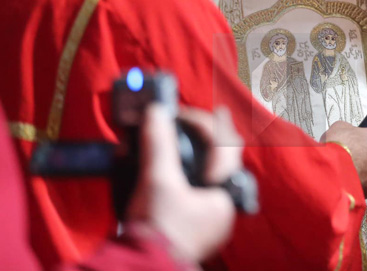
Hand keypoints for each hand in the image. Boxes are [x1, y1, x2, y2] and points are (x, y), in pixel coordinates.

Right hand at [127, 104, 241, 262]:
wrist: (140, 269)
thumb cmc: (157, 229)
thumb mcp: (157, 181)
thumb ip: (158, 143)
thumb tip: (156, 112)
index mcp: (225, 195)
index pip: (226, 146)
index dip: (206, 123)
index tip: (184, 112)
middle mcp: (222, 207)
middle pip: (220, 159)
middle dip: (204, 137)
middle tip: (188, 119)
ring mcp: (208, 219)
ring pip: (207, 175)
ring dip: (194, 154)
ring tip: (179, 136)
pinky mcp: (191, 226)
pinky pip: (194, 191)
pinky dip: (184, 174)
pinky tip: (169, 166)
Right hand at [322, 121, 366, 195]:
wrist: (331, 170)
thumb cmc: (341, 147)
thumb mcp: (343, 127)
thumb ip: (351, 130)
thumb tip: (346, 133)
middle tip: (359, 153)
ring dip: (366, 170)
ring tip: (349, 166)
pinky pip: (366, 186)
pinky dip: (358, 182)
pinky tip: (346, 177)